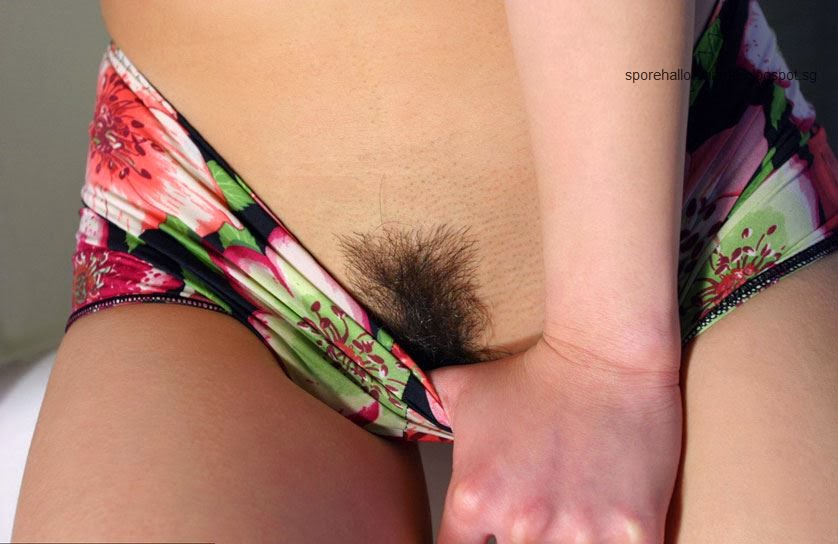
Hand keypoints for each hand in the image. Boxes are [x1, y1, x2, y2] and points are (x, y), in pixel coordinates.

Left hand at [427, 334, 681, 542]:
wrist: (605, 359)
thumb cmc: (533, 375)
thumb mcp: (462, 388)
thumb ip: (428, 410)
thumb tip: (400, 405)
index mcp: (475, 500)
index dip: (470, 543)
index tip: (484, 533)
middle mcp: (520, 525)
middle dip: (520, 538)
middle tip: (534, 515)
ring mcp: (578, 535)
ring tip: (570, 521)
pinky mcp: (633, 535)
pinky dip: (613, 543)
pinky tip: (612, 527)